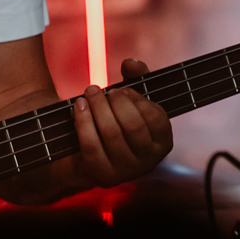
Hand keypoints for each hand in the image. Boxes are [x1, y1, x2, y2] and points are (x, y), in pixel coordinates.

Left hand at [68, 59, 172, 187]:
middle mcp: (147, 161)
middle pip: (132, 124)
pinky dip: (82, 120)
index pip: (156, 117)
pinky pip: (91, 144)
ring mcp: (125, 171)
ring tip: (89, 93)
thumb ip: (136, 77)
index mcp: (161, 142)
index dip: (137, 99)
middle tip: (103, 91)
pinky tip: (78, 106)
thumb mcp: (130, 99)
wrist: (83, 155)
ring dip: (96, 105)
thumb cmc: (113, 121)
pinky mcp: (101, 175)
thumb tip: (131, 63)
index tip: (122, 90)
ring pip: (111, 132)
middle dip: (115, 101)